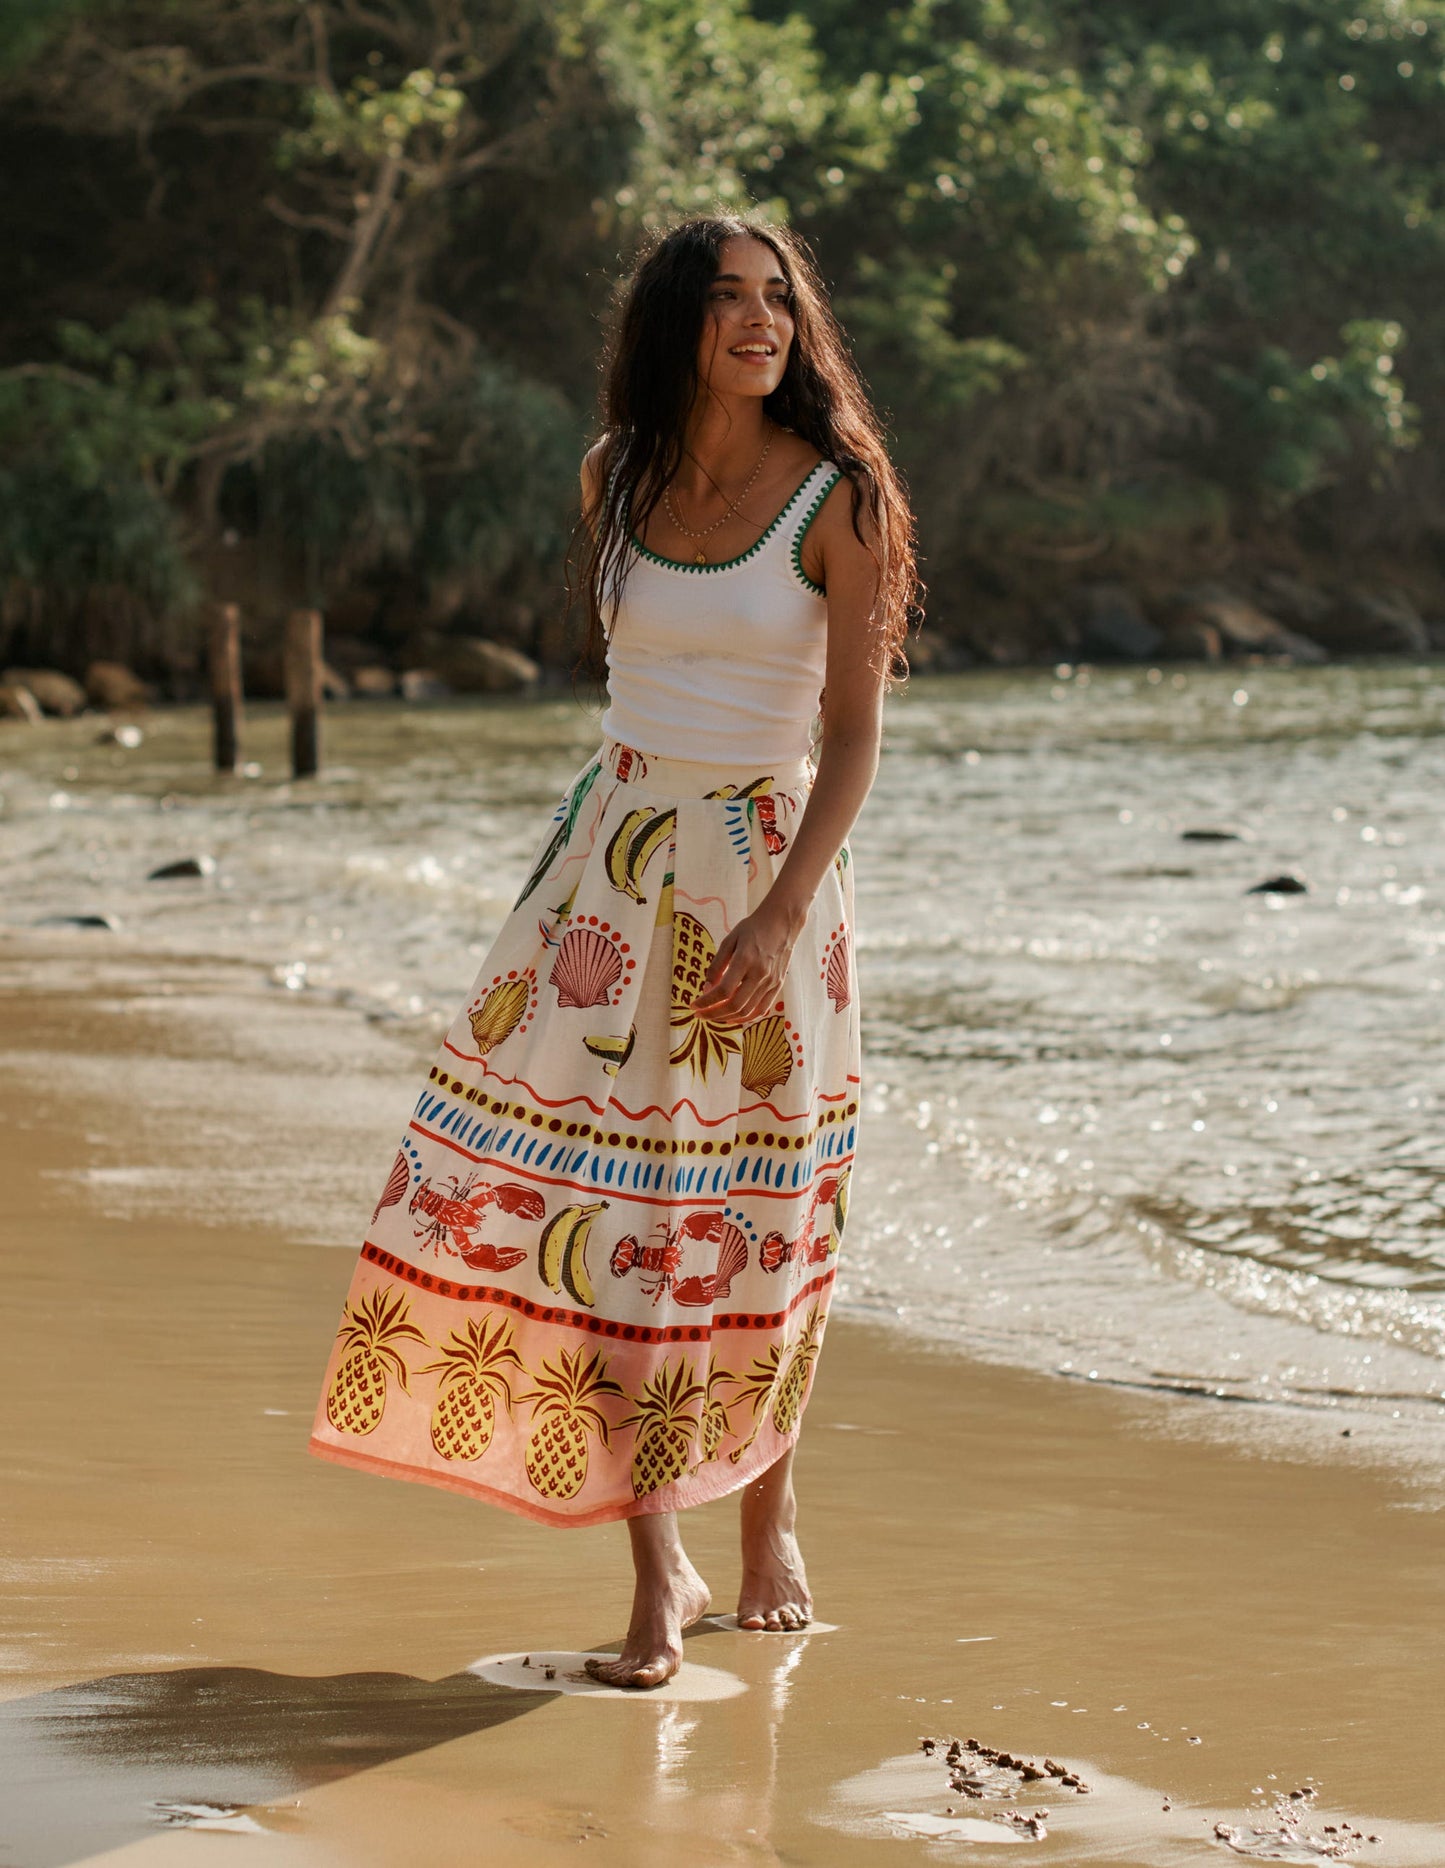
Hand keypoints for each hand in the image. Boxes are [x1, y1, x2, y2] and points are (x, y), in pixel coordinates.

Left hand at [687, 899, 805, 1027]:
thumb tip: (707, 988)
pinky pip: (761, 1010)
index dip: (706, 1001)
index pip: (723, 990)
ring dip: (727, 1018)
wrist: (782, 923)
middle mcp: (759, 973)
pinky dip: (745, 1018)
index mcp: (745, 959)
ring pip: (747, 1011)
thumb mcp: (729, 940)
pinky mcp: (778, 986)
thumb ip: (717, 965)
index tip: (694, 1005)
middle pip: (735, 1005)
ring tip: (713, 1016)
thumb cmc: (753, 928)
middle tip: (700, 1014)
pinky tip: (733, 1016)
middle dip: (713, 1014)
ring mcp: (771, 982)